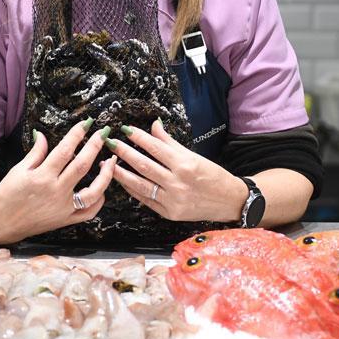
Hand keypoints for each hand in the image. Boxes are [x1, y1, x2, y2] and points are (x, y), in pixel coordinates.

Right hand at [0, 121, 116, 242]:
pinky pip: (89, 212)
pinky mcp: (66, 220)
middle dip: (95, 146)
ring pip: (93, 192)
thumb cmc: (7, 195)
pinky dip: (99, 200)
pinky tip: (102, 189)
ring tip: (111, 161)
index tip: (87, 123)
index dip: (77, 134)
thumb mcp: (18, 169)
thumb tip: (41, 133)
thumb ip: (35, 152)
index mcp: (42, 177)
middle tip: (104, 132)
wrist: (0, 223)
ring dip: (106, 175)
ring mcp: (63, 208)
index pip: (64, 150)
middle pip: (82, 166)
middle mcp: (55, 192)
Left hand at [107, 119, 247, 222]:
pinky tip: (123, 180)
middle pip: (144, 165)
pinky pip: (145, 200)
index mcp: (185, 165)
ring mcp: (172, 200)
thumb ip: (170, 142)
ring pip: (140, 184)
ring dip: (122, 173)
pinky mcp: (169, 213)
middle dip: (124, 153)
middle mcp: (177, 183)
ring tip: (109, 163)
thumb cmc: (213, 176)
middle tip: (110, 143)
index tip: (125, 130)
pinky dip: (132, 190)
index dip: (138, 138)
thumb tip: (154, 126)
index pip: (155, 148)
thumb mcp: (194, 156)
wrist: (229, 201)